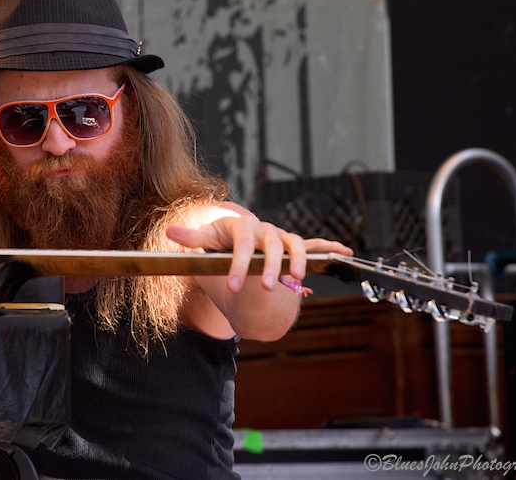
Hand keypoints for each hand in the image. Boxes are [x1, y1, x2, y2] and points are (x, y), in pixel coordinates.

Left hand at [166, 215, 351, 291]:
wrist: (237, 249)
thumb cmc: (220, 247)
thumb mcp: (206, 244)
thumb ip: (192, 239)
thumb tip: (170, 231)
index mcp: (242, 227)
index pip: (241, 244)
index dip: (238, 264)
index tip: (232, 285)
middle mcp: (264, 230)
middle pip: (272, 246)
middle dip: (270, 267)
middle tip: (265, 288)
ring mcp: (281, 238)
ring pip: (296, 245)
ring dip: (298, 261)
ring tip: (297, 279)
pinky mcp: (294, 246)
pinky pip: (315, 245)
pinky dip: (330, 246)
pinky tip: (345, 251)